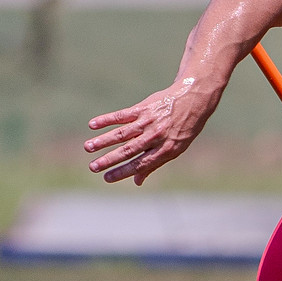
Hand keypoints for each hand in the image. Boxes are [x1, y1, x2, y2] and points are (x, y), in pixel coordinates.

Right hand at [84, 79, 217, 184]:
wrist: (193, 99)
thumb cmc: (184, 128)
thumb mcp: (176, 148)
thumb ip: (155, 163)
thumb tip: (137, 181)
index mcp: (166, 149)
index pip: (140, 164)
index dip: (123, 172)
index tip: (106, 178)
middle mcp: (156, 136)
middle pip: (129, 150)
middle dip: (109, 160)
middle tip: (93, 167)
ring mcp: (149, 121)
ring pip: (122, 133)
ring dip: (103, 140)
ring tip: (88, 147)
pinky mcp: (143, 108)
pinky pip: (122, 115)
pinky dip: (107, 120)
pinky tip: (93, 125)